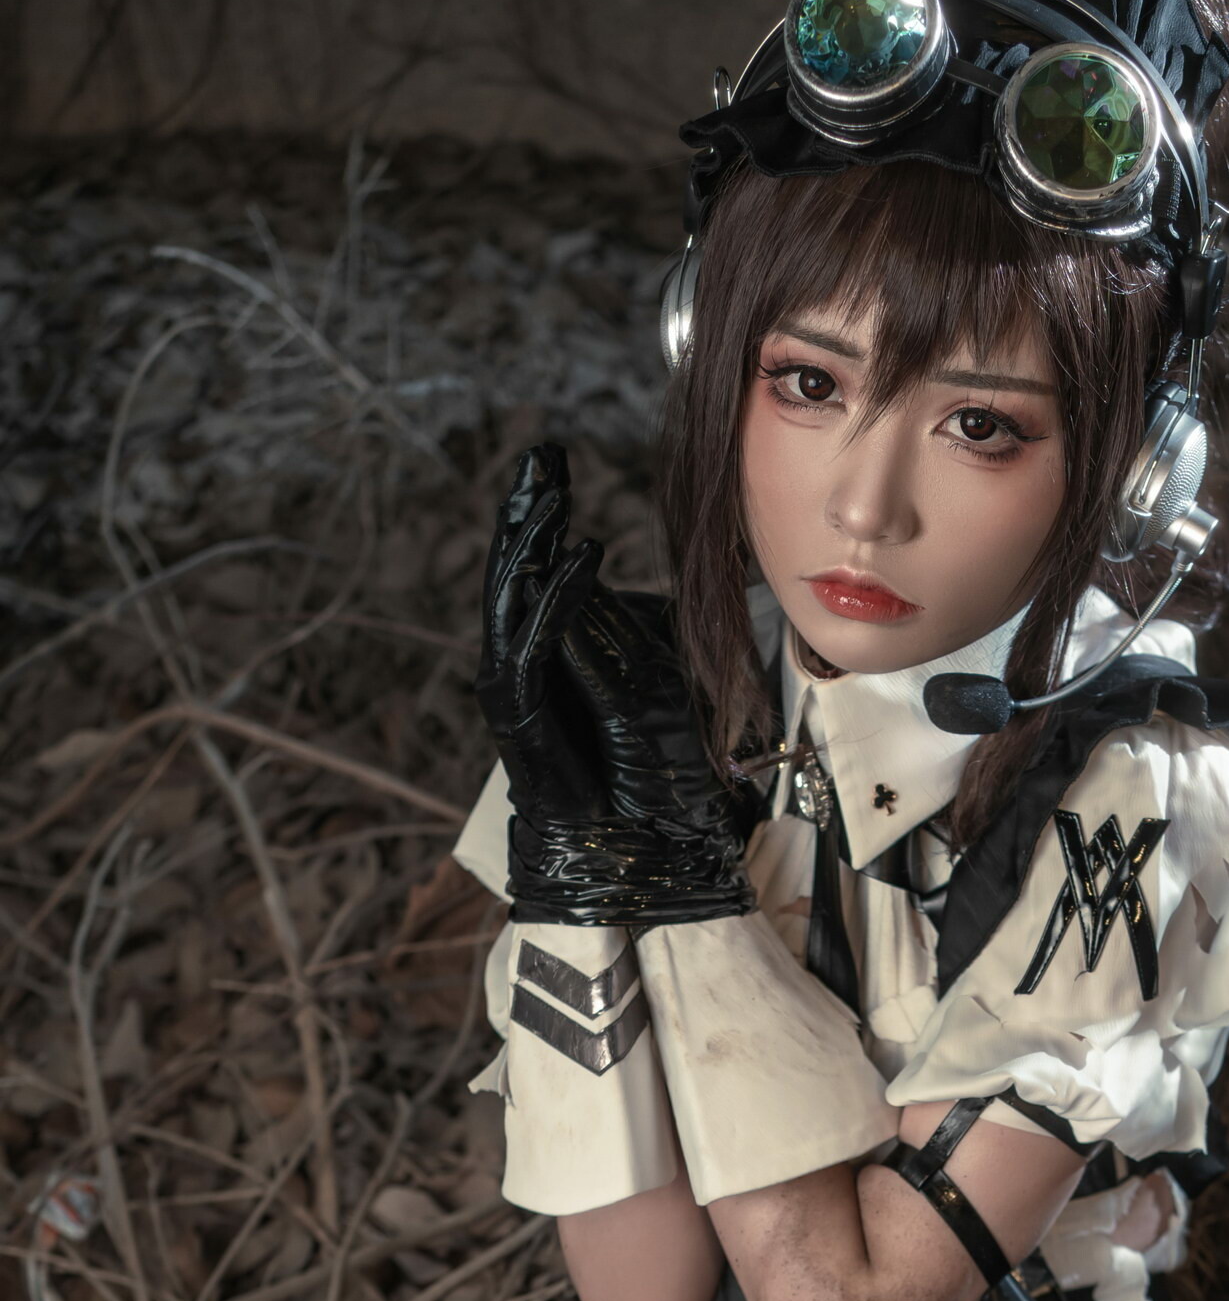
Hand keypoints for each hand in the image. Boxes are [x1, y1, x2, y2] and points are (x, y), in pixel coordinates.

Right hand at [473, 449, 748, 929]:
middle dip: (527, 508)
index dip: (540, 513)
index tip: (552, 461)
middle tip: (542, 453)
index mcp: (542, 653)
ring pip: (513, 596)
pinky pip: (538, 641)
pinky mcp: (522, 711)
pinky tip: (582, 555)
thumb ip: (615, 631)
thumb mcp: (642, 682)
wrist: (629, 847)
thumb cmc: (643, 779)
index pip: (533, 568)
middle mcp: (519, 661)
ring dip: (534, 538)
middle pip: (513, 569)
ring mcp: (514, 685)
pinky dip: (559, 596)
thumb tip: (613, 579)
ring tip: (553, 489)